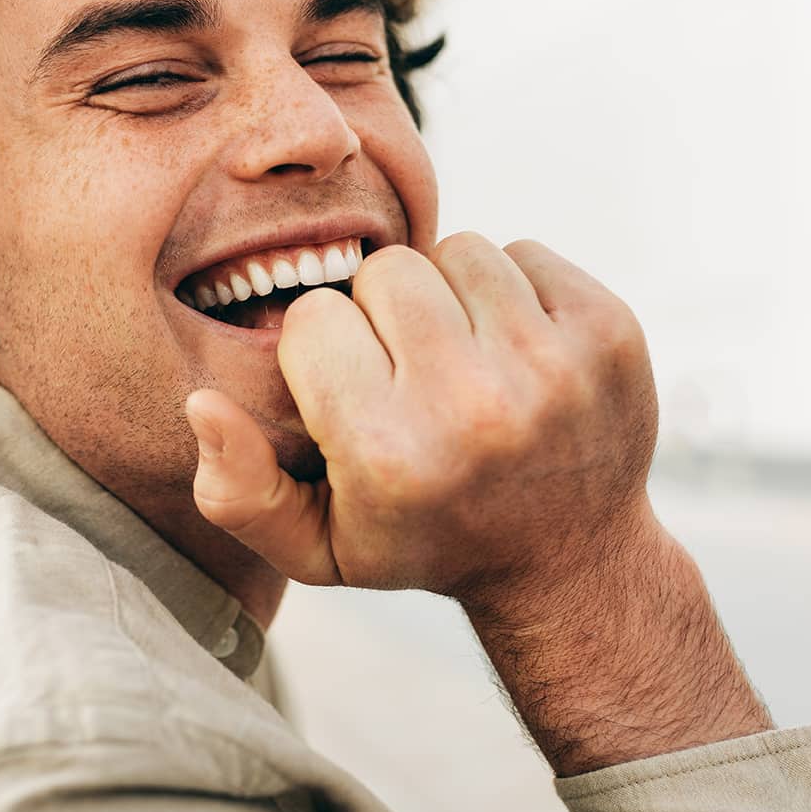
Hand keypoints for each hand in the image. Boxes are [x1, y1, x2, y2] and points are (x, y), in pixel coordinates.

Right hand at [186, 233, 770, 773]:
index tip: (354, 394)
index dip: (324, 350)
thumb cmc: (426, 541)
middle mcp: (473, 409)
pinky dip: (512, 289)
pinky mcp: (609, 334)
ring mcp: (552, 367)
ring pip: (458, 249)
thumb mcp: (317, 548)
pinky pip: (525, 251)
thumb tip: (201, 402)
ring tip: (462, 357)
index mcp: (389, 455)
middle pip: (385, 270)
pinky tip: (513, 351)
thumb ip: (238, 490)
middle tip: (410, 372)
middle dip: (385, 313)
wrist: (569, 563)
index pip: (314, 318)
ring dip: (449, 294)